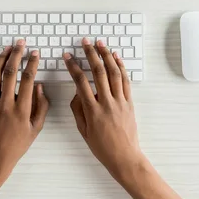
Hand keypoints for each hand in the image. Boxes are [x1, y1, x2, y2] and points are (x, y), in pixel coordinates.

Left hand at [0, 40, 49, 181]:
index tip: (35, 53)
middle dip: (16, 55)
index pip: (27, 80)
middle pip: (10, 73)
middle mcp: (5, 105)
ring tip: (7, 49)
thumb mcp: (36, 128)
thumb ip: (41, 106)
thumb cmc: (18, 144)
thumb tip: (38, 86)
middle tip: (21, 44)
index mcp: (21, 110)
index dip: (32, 64)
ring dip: (1, 59)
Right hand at [63, 37, 145, 182]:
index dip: (74, 67)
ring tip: (101, 44)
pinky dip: (121, 67)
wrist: (124, 157)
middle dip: (91, 54)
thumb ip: (78, 109)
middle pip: (99, 72)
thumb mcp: (83, 130)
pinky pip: (125, 81)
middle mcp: (107, 103)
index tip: (68, 56)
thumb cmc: (102, 146)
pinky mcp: (129, 103)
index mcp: (93, 111)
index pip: (81, 83)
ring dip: (107, 56)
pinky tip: (116, 57)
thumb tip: (77, 92)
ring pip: (114, 73)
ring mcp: (120, 102)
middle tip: (85, 42)